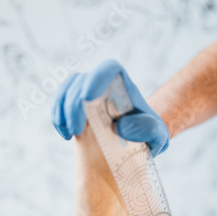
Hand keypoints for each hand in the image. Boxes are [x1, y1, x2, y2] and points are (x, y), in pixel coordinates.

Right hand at [51, 59, 168, 156]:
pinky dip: (57, 117)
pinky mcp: (75, 109)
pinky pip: (59, 103)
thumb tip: (121, 126)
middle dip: (74, 104)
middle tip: (77, 131)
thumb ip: (147, 129)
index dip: (96, 77)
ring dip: (62, 109)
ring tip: (70, 133)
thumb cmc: (149, 137)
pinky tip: (66, 135)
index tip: (87, 98)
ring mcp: (88, 95)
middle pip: (83, 81)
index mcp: (125, 87)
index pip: (109, 68)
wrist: (136, 147)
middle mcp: (104, 86)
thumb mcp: (158, 136)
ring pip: (68, 89)